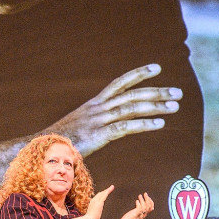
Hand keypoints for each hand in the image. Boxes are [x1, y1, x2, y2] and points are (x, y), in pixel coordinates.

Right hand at [45, 64, 182, 156]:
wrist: (40, 149)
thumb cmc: (60, 142)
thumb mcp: (80, 128)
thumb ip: (96, 124)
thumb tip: (108, 126)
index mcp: (94, 104)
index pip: (120, 83)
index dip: (139, 74)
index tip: (157, 68)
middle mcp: (98, 108)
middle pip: (132, 94)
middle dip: (156, 92)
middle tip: (178, 92)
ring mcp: (98, 120)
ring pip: (132, 108)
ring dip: (155, 105)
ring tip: (175, 105)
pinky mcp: (98, 135)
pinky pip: (126, 127)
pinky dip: (144, 124)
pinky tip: (160, 123)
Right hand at [84, 185, 114, 218]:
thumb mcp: (92, 214)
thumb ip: (95, 212)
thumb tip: (96, 215)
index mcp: (92, 202)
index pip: (97, 197)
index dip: (102, 194)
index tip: (105, 192)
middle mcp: (94, 200)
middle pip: (100, 194)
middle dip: (105, 191)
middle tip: (110, 188)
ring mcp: (96, 200)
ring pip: (103, 193)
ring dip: (108, 190)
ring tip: (112, 187)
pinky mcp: (100, 201)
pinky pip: (105, 194)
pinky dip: (108, 191)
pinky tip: (111, 188)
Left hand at [115, 193, 153, 218]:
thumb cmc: (129, 218)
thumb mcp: (135, 213)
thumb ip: (138, 209)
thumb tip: (139, 202)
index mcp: (144, 215)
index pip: (151, 208)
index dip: (151, 201)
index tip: (148, 196)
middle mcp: (143, 216)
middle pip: (149, 207)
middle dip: (148, 199)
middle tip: (145, 193)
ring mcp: (140, 216)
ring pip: (145, 207)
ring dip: (143, 200)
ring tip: (140, 195)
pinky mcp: (135, 216)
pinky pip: (139, 210)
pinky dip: (139, 204)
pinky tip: (136, 201)